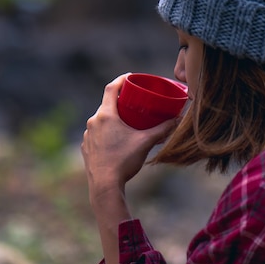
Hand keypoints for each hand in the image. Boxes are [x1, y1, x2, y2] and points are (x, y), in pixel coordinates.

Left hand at [81, 73, 177, 193]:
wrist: (104, 186)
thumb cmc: (124, 161)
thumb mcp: (146, 142)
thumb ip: (163, 129)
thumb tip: (178, 119)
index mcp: (105, 115)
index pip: (111, 88)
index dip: (121, 80)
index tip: (129, 77)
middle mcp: (93, 122)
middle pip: (106, 104)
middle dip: (119, 101)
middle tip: (132, 101)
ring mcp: (88, 135)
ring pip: (101, 120)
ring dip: (112, 118)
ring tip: (125, 121)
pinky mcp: (86, 148)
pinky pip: (96, 134)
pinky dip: (106, 132)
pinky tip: (115, 139)